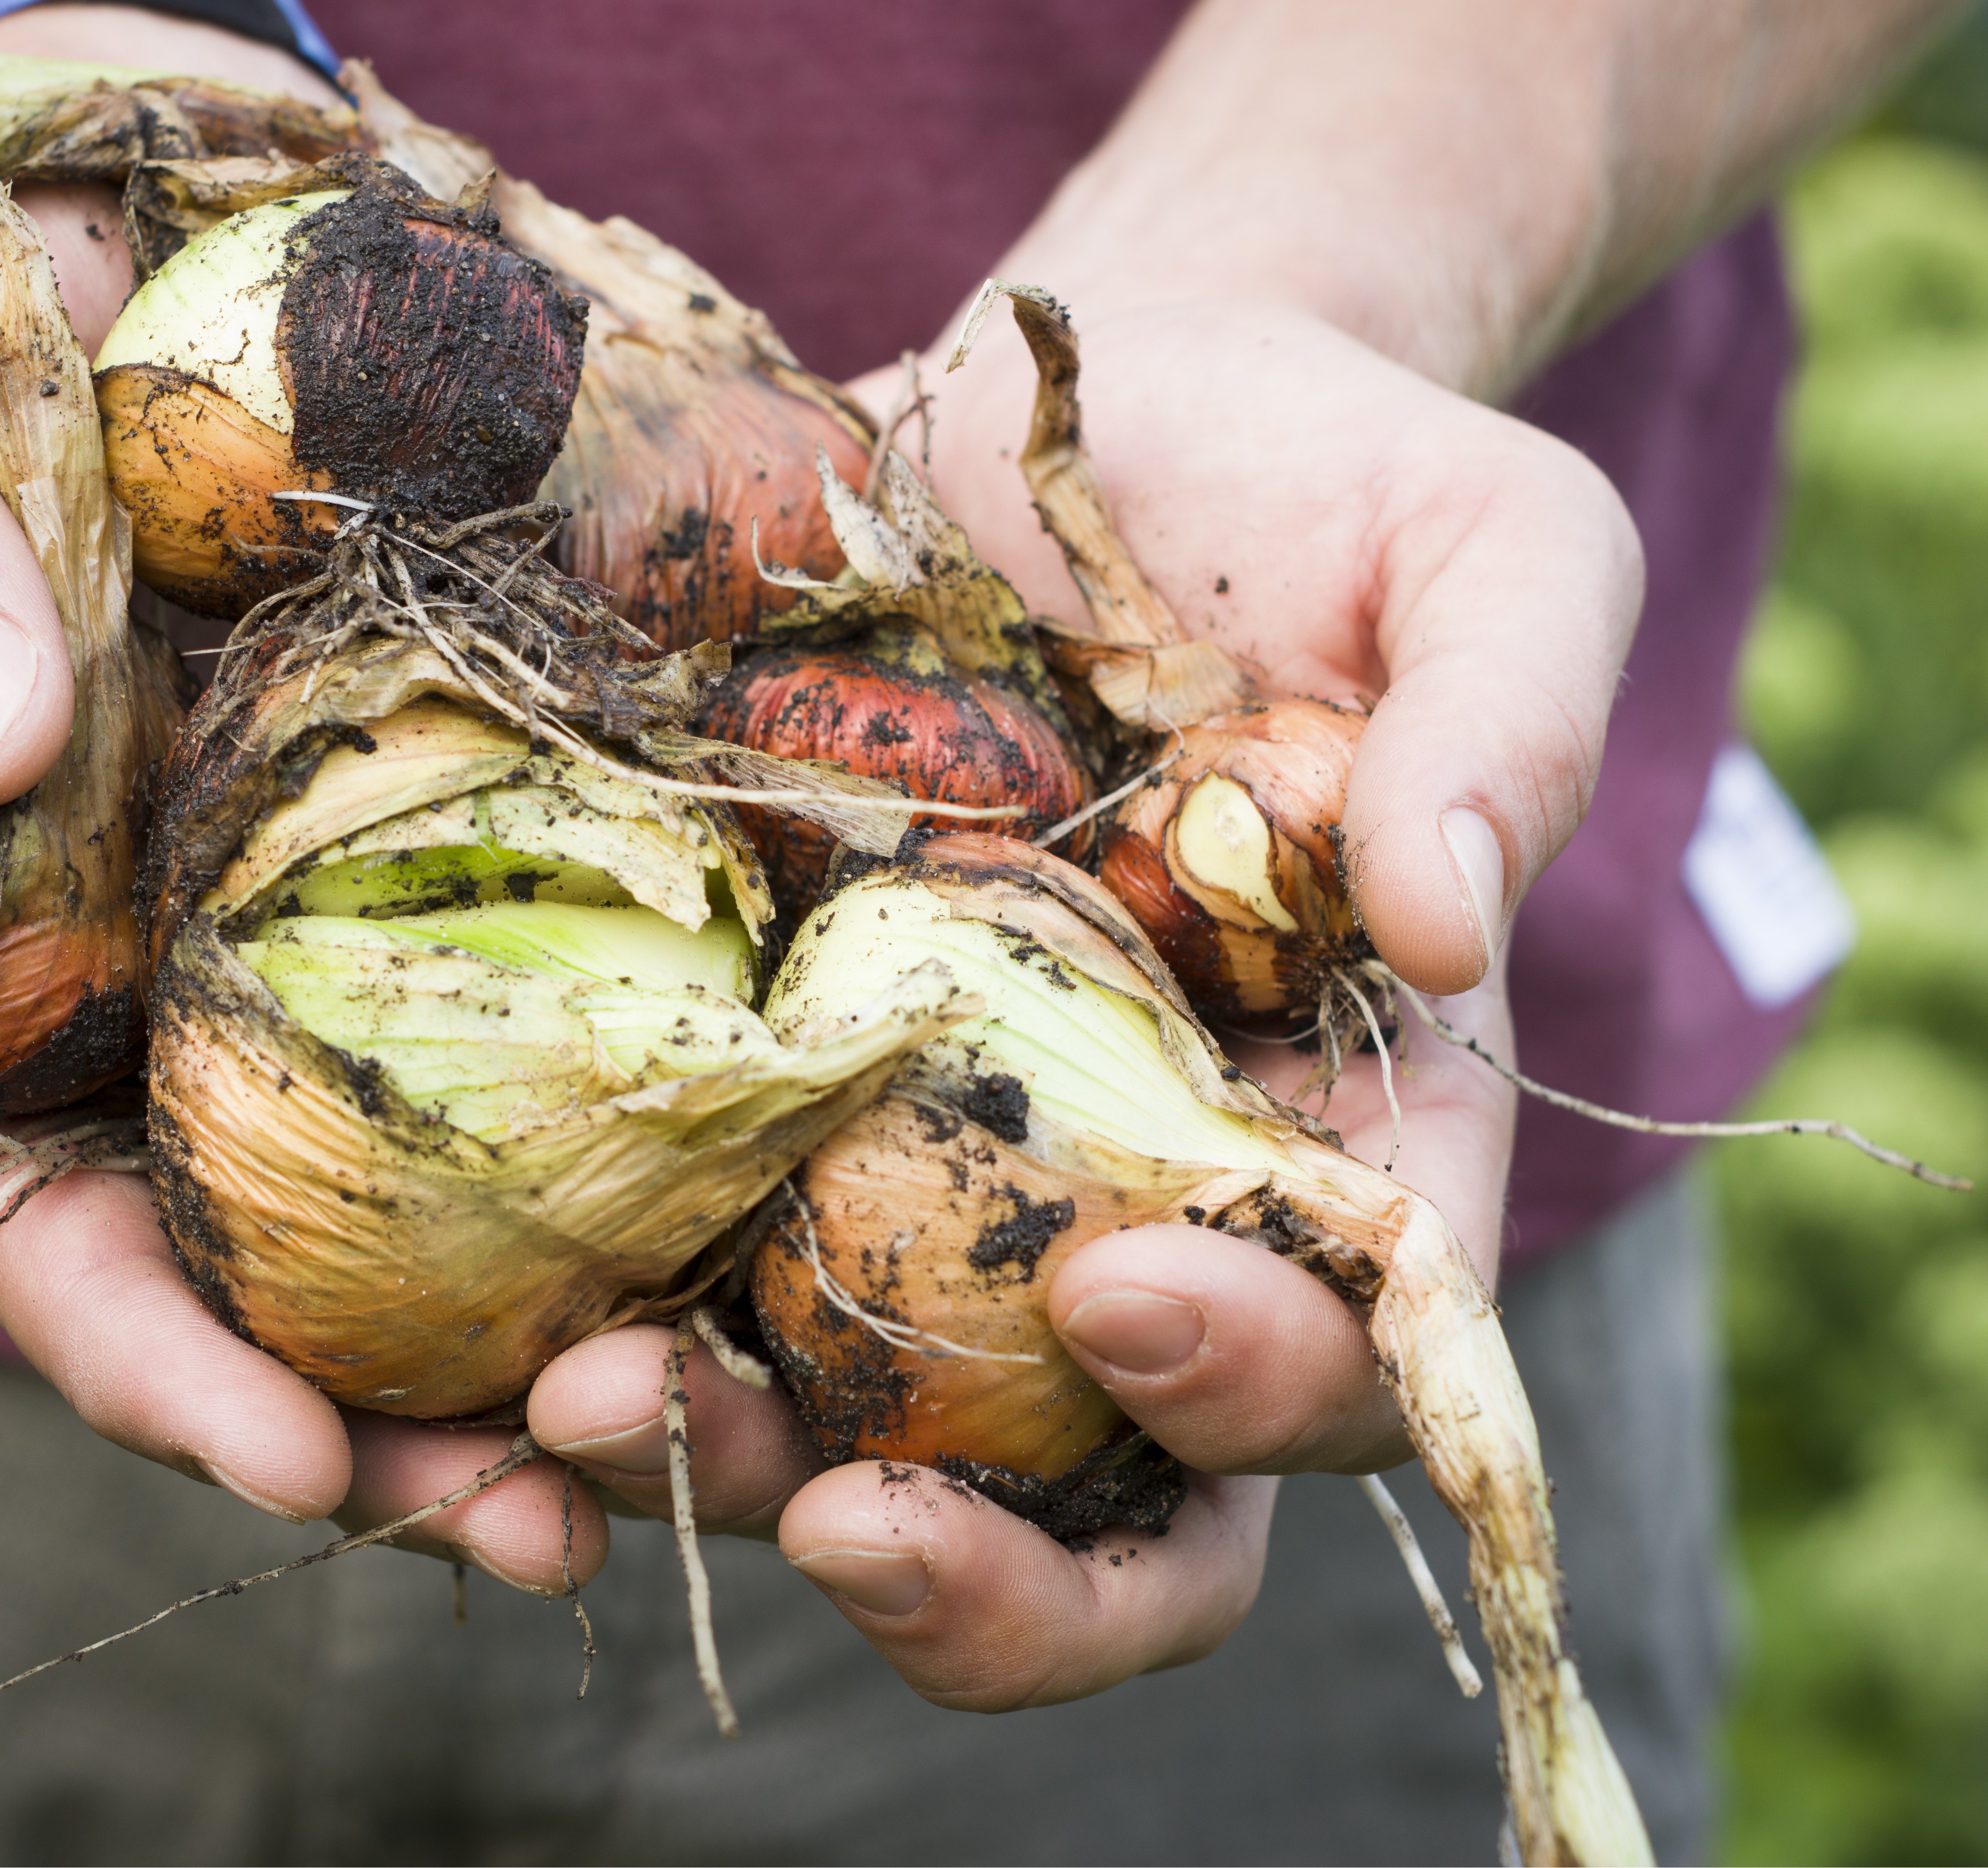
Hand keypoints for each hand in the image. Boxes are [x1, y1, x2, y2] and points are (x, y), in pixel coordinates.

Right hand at [0, 14, 609, 1583]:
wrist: (174, 258)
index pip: (40, 1231)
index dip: (152, 1357)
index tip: (281, 1456)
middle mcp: (167, 1023)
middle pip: (262, 1295)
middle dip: (382, 1437)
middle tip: (530, 1525)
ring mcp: (334, 977)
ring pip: (426, 1238)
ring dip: (534, 1370)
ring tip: (659, 1454)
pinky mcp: (497, 895)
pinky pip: (573, 1075)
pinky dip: (647, 1181)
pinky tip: (749, 1257)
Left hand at [529, 297, 1586, 1705]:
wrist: (1092, 412)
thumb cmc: (1330, 481)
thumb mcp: (1490, 556)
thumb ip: (1505, 732)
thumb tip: (1451, 927)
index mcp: (1340, 1127)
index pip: (1343, 1359)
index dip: (1256, 1388)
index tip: (1120, 1294)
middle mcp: (1134, 1195)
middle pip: (1103, 1495)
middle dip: (988, 1575)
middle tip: (846, 1520)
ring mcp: (930, 1160)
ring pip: (860, 1427)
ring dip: (730, 1476)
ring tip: (591, 1418)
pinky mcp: (762, 1079)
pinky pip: (683, 1263)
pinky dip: (585, 1329)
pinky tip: (482, 1345)